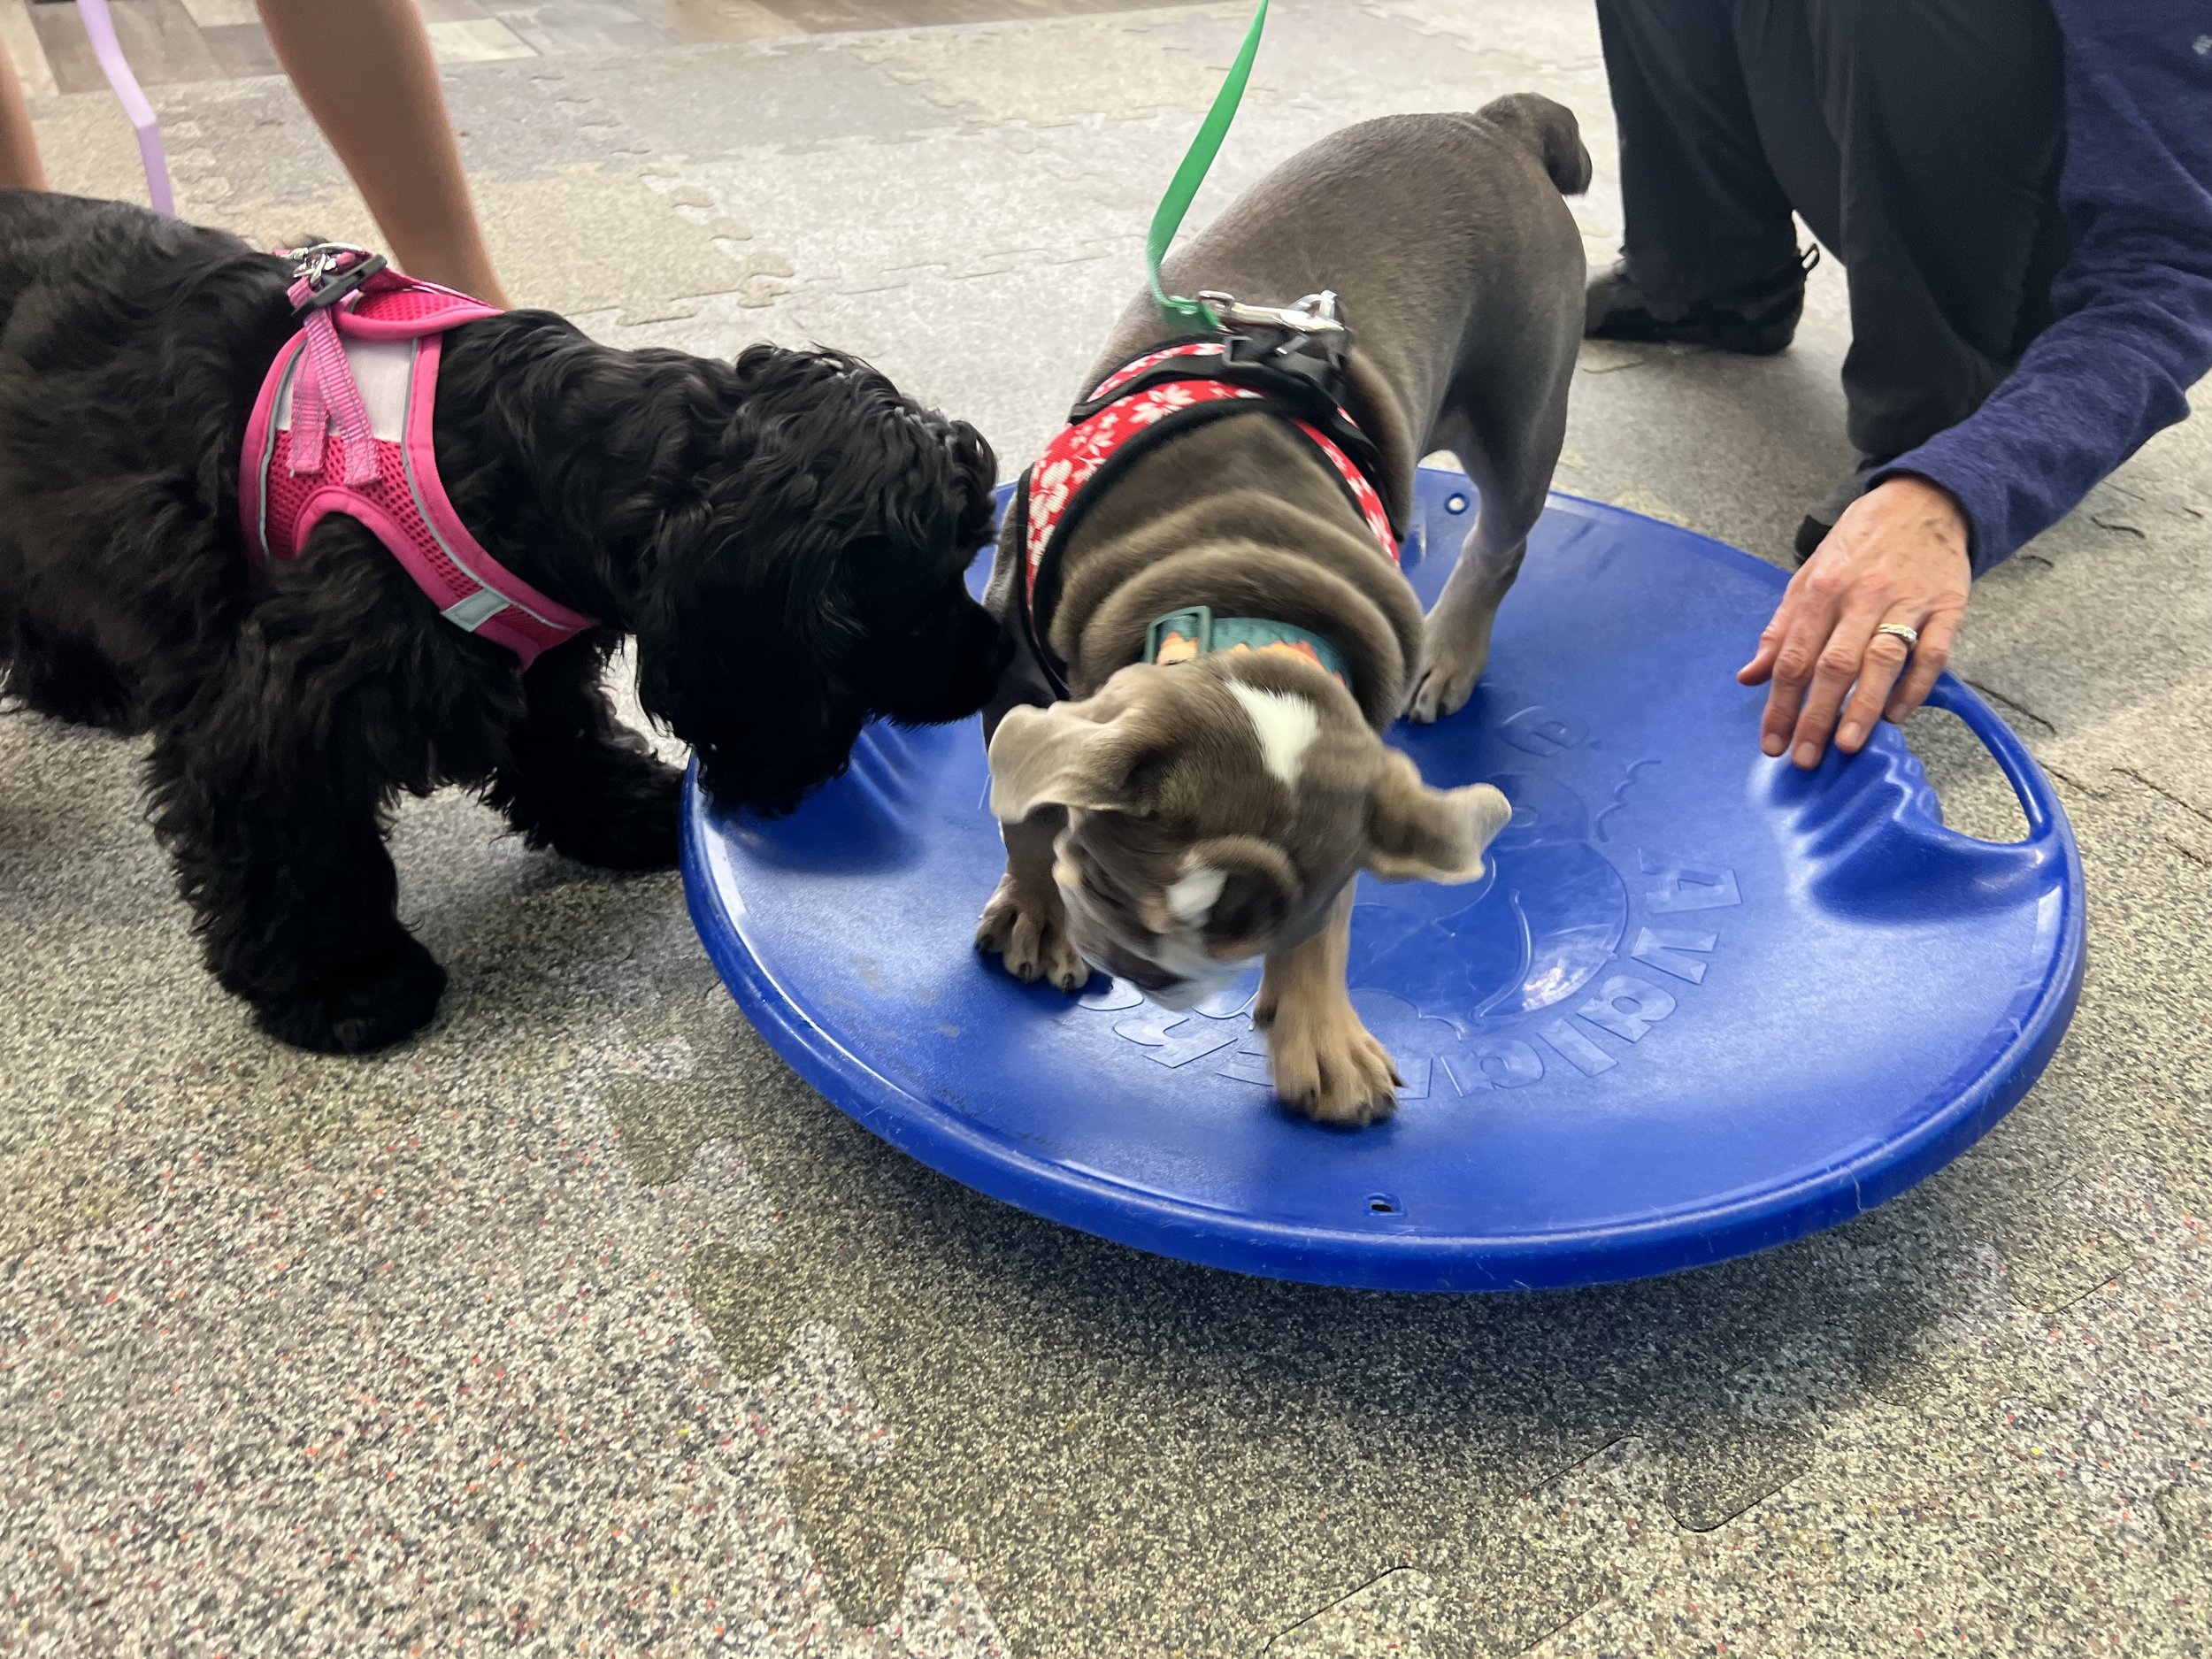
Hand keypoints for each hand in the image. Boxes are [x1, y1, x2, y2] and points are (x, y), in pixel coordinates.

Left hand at [1739, 475, 1970, 766]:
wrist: (1925, 500)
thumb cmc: (1861, 542)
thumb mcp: (1809, 573)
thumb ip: (1781, 628)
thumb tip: (1749, 675)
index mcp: (1821, 589)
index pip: (1793, 656)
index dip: (1779, 704)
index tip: (1772, 741)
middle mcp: (1862, 596)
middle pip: (1834, 666)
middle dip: (1816, 716)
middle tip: (1805, 757)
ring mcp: (1907, 602)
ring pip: (1882, 662)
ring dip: (1863, 708)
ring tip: (1848, 745)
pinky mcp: (1947, 607)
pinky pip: (1932, 654)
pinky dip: (1915, 688)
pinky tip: (1897, 715)